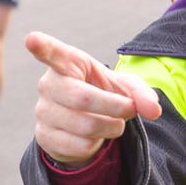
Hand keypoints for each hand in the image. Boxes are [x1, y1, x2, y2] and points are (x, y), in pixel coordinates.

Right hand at [26, 31, 161, 167]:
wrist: (85, 124)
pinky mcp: (43, 136)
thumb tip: (153, 110)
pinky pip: (78, 145)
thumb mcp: (125, 88)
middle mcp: (49, 85)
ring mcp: (43, 111)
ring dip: (111, 128)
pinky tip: (96, 137)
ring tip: (115, 123)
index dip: (42, 47)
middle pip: (82, 99)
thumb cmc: (103, 93)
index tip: (32, 39)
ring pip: (84, 126)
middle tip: (129, 109)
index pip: (53, 53)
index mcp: (68, 63)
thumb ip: (142, 93)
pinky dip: (97, 144)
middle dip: (115, 107)